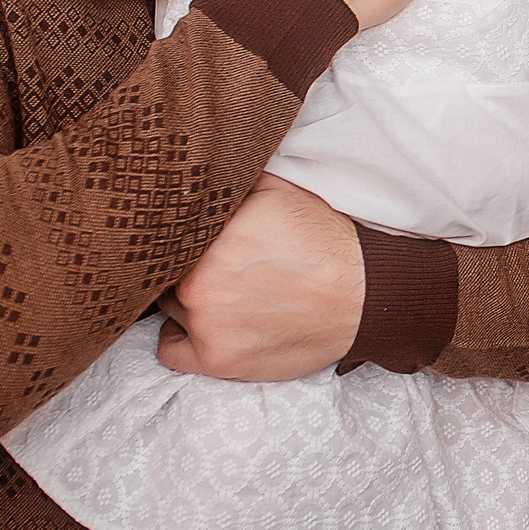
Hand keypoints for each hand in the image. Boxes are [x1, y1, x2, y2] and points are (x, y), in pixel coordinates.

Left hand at [157, 175, 364, 380]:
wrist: (365, 294)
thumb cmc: (324, 241)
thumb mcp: (279, 191)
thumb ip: (231, 184)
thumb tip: (198, 169)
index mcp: (207, 236)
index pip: (162, 236)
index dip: (177, 237)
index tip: (192, 241)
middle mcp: (198, 282)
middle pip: (164, 273)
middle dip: (185, 268)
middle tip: (216, 267)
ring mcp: (207, 325)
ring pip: (168, 309)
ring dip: (188, 302)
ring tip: (225, 295)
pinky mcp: (220, 360)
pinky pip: (171, 351)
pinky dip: (185, 340)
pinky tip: (211, 325)